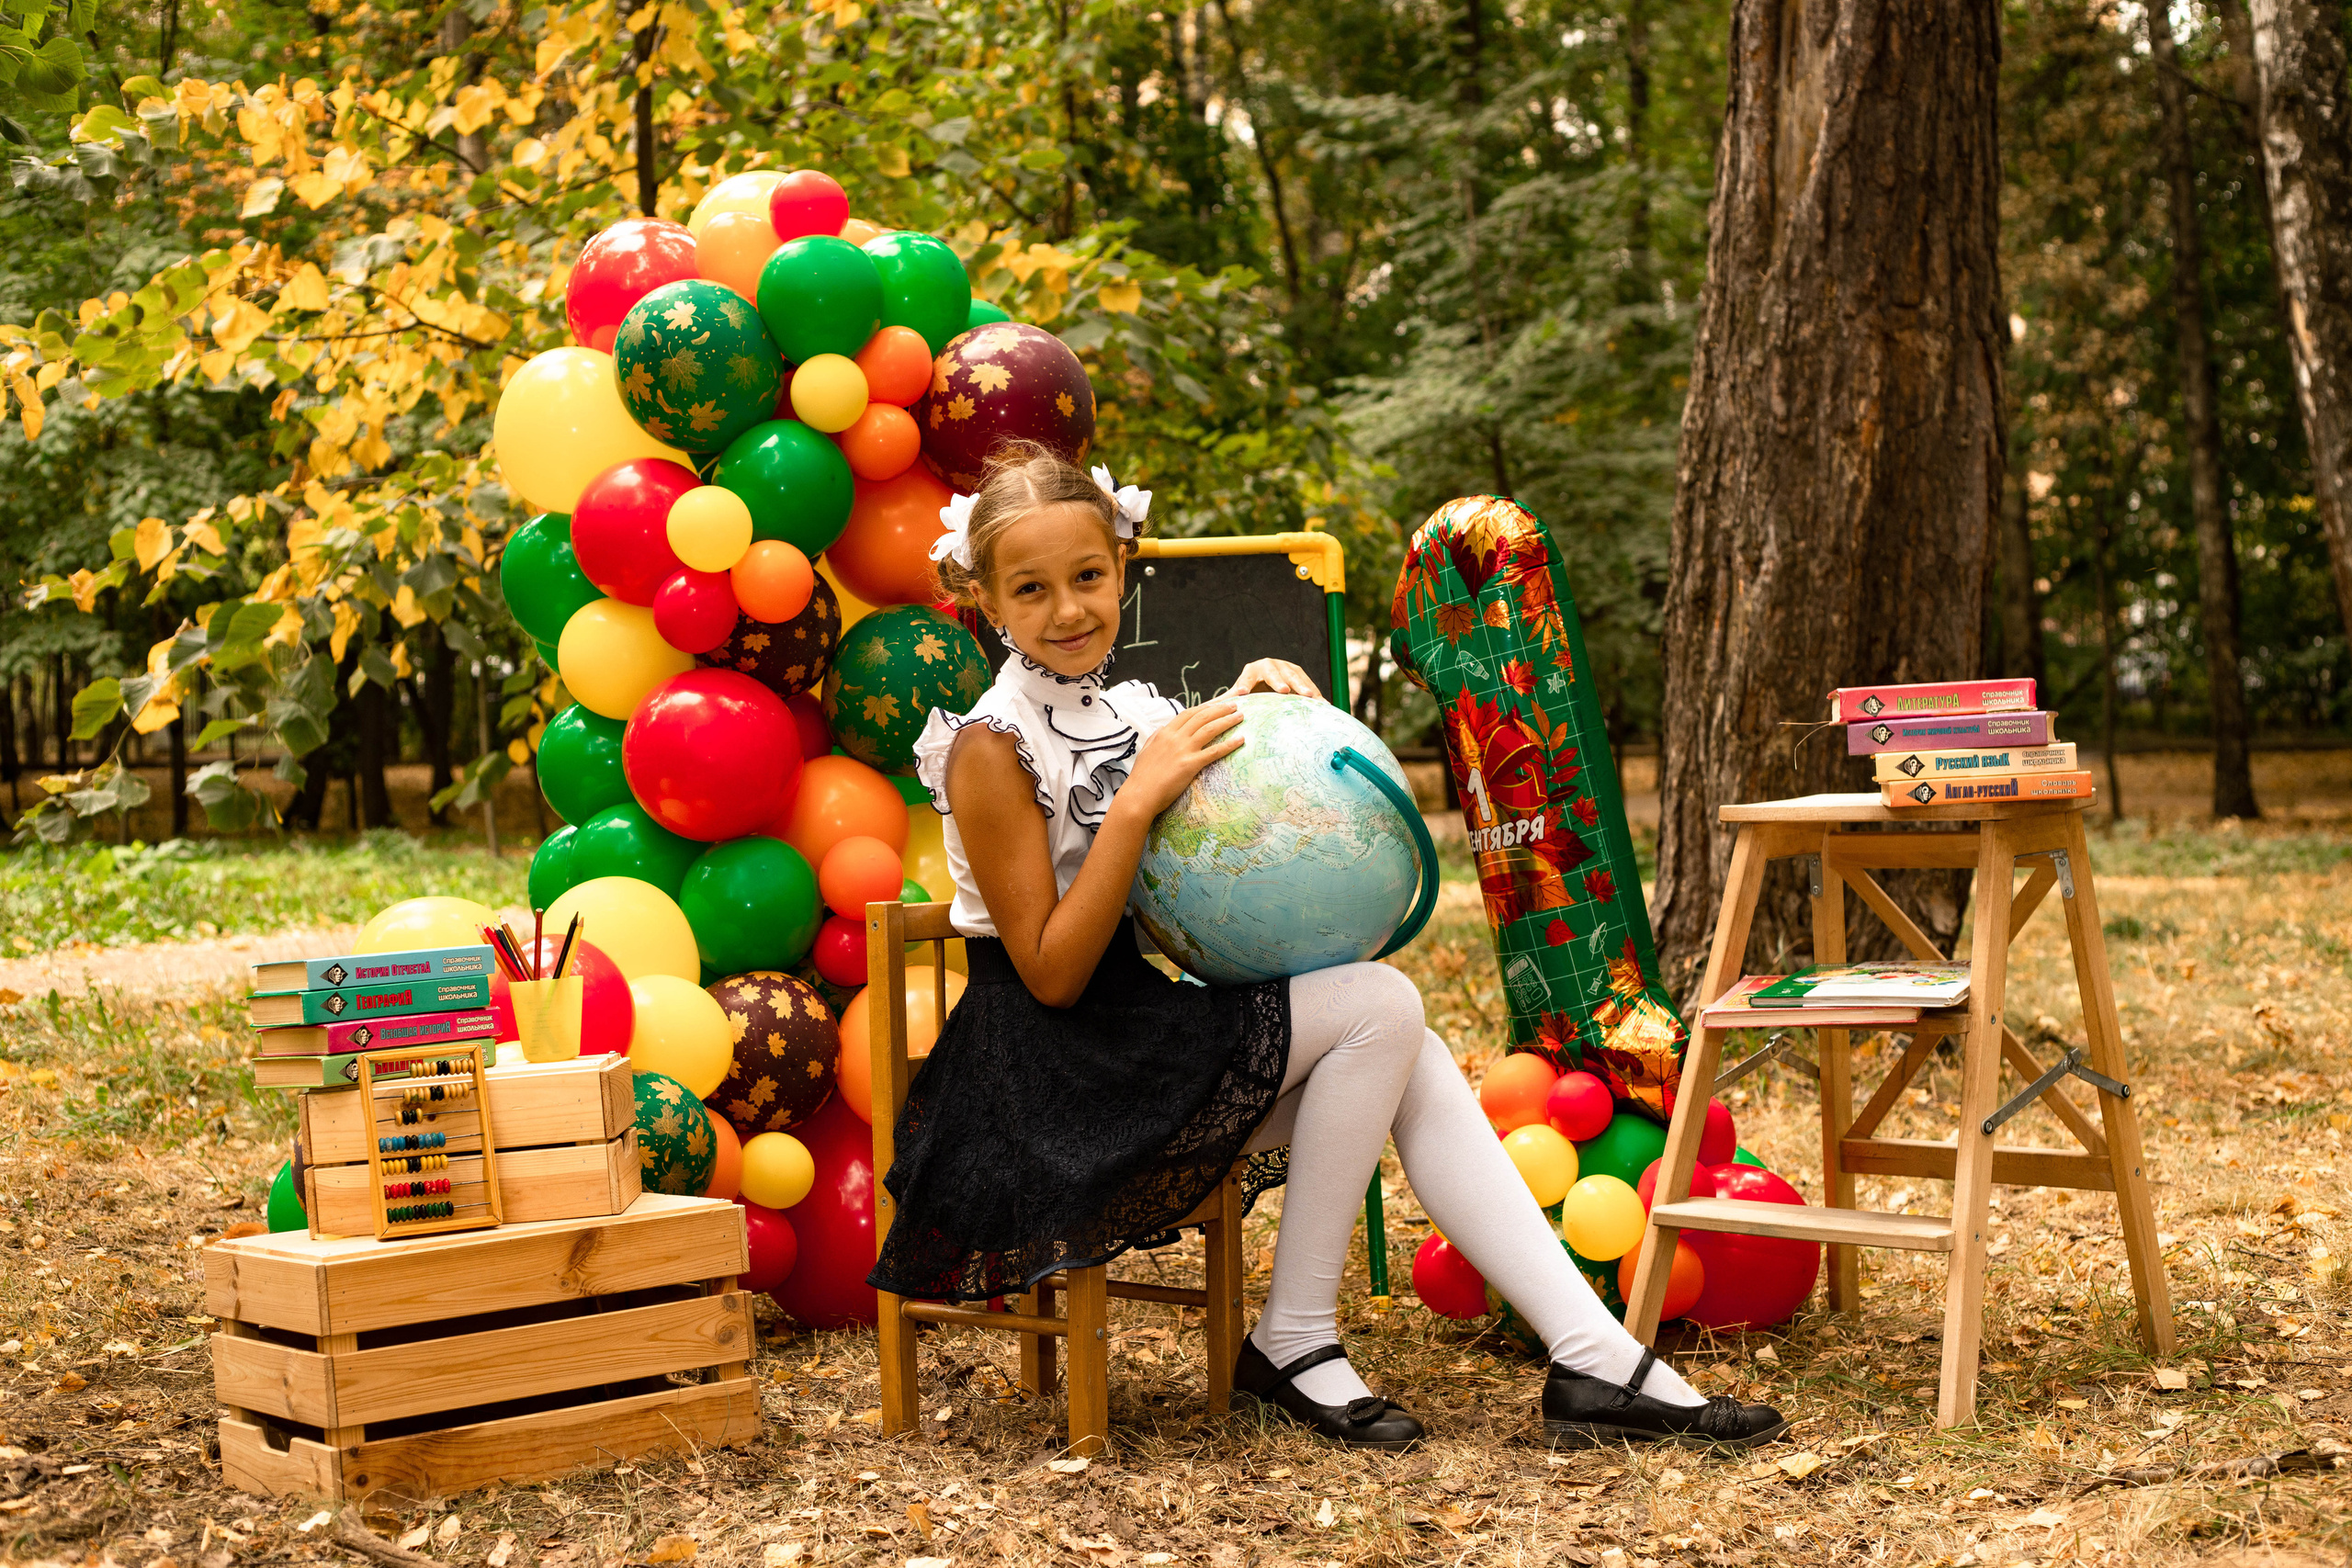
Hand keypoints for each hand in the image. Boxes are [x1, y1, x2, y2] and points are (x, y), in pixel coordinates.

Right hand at [1117, 702, 1245, 819]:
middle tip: (1235, 705)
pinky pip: (1214, 751)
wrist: (1139, 795)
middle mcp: (1175, 737)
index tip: (1216, 703)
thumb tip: (1164, 729)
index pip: (1188, 713)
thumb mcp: (1147, 750)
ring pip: (1210, 729)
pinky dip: (1229, 744)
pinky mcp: (1190, 764)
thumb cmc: (1142, 776)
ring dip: (1227, 720)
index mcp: (1164, 733)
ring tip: (1240, 716)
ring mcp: (1183, 750)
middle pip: (1202, 716)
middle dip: (1220, 708)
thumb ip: (1157, 737)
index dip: (1205, 706)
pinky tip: (1240, 740)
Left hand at [1228, 658, 1320, 697]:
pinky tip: (1324, 705)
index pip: (1249, 674)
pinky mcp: (1301, 677)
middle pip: (1275, 671)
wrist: (1267, 686)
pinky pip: (1310, 685)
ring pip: (1295, 675)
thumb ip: (1221, 702)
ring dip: (1303, 686)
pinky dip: (1317, 695)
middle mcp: (1270, 666)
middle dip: (1280, 680)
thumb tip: (1198, 708)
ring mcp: (1287, 669)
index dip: (1246, 683)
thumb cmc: (1249, 693)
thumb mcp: (1236, 696)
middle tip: (1285, 691)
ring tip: (1310, 697)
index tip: (1243, 694)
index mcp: (1252, 671)